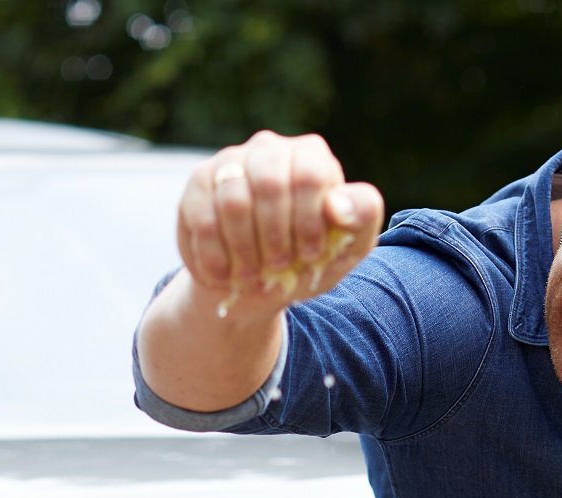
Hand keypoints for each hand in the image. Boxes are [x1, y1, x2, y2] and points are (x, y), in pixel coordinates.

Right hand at [176, 131, 384, 317]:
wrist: (255, 284)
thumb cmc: (306, 261)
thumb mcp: (347, 247)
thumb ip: (362, 218)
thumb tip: (339, 206)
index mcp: (311, 156)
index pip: (309, 175)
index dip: (309, 222)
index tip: (310, 256)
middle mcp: (269, 149)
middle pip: (270, 183)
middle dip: (275, 237)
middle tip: (278, 267)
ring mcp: (230, 162)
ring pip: (234, 201)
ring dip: (245, 251)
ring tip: (252, 276)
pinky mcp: (199, 184)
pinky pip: (203, 219)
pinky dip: (216, 257)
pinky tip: (225, 275)